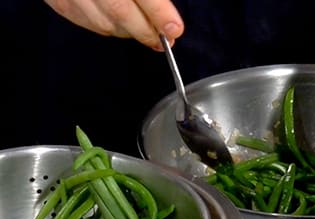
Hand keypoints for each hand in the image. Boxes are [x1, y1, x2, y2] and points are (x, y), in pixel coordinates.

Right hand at [44, 0, 183, 49]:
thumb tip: (164, 10)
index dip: (159, 13)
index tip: (175, 29)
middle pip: (119, 12)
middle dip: (146, 30)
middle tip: (164, 38)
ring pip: (103, 23)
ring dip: (128, 31)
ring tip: (144, 30)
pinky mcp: (57, 0)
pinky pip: (86, 23)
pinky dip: (107, 28)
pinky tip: (120, 24)